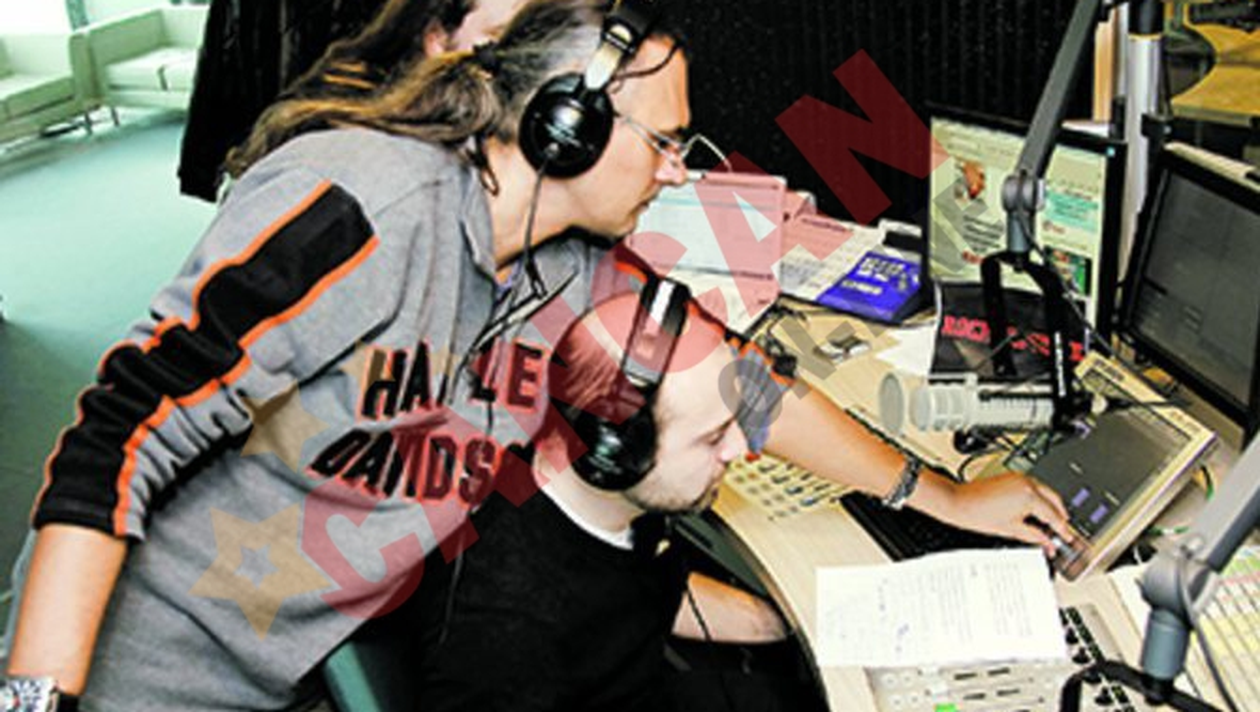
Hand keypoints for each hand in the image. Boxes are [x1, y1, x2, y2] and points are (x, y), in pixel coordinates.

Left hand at [940, 471, 1074, 556]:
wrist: (958, 502)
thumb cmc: (978, 514)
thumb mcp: (1012, 529)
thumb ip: (1035, 536)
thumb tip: (1048, 544)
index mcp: (1029, 496)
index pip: (1054, 515)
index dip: (1062, 529)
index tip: (1066, 538)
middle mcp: (1027, 483)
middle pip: (1055, 499)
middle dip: (1060, 515)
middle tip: (1061, 531)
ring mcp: (1020, 478)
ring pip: (1046, 491)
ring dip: (1050, 505)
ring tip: (1049, 523)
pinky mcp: (1012, 477)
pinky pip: (1034, 486)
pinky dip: (1039, 498)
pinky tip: (1035, 510)